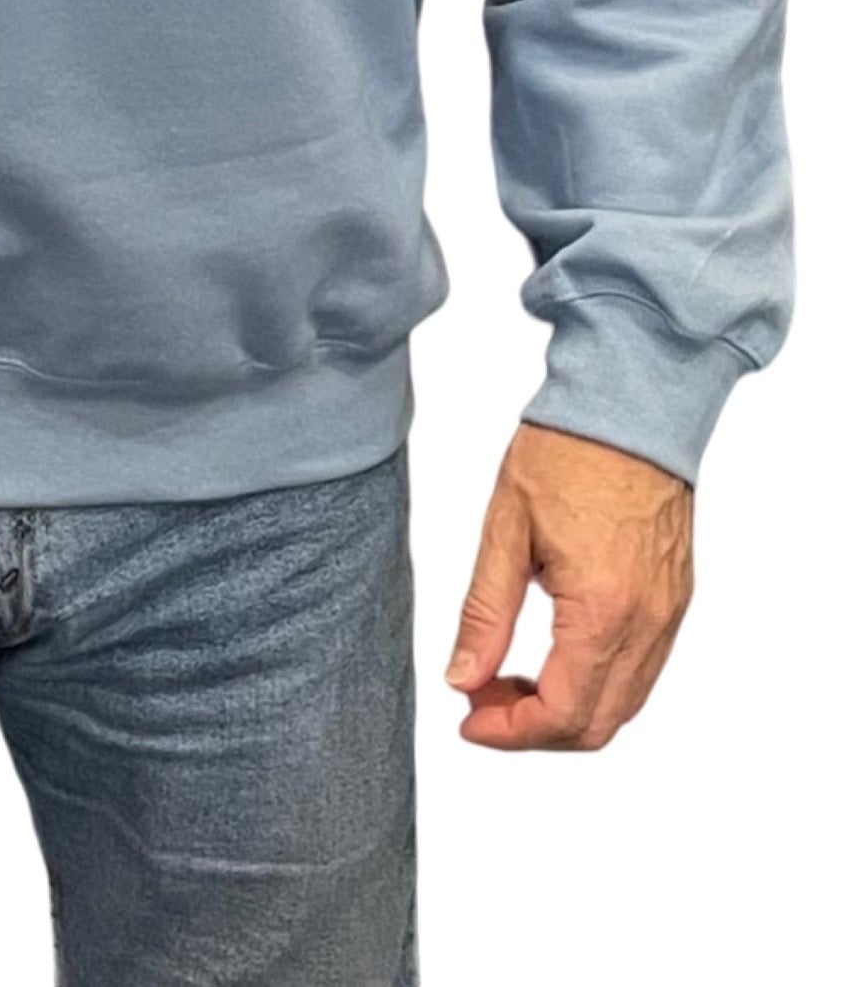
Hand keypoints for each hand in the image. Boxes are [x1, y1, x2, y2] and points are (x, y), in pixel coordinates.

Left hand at [445, 422, 692, 750]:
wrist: (629, 405)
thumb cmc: (565, 453)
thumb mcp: (504, 530)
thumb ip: (483, 614)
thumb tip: (462, 679)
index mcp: (602, 610)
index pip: (562, 713)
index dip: (510, 733)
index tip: (469, 719)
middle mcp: (648, 623)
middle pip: (598, 724)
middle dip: (534, 729)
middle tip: (481, 699)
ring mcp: (670, 614)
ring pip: (624, 703)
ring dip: (567, 710)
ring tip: (509, 677)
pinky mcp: (676, 599)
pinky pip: (642, 670)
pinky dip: (597, 683)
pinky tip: (553, 656)